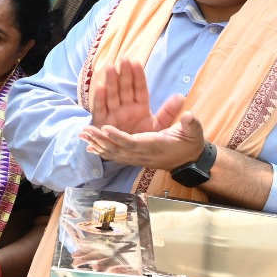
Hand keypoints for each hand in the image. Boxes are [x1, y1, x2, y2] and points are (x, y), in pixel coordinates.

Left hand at [80, 109, 207, 172]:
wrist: (188, 161)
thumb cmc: (190, 143)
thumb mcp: (194, 132)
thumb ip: (191, 124)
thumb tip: (189, 115)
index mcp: (155, 145)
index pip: (133, 143)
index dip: (118, 137)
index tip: (105, 128)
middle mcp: (143, 154)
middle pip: (118, 149)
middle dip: (101, 140)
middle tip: (86, 131)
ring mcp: (137, 158)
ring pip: (114, 154)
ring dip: (97, 144)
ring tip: (82, 135)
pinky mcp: (134, 159)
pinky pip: (115, 156)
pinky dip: (101, 151)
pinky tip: (89, 146)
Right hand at [88, 58, 182, 133]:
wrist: (134, 157)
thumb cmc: (146, 141)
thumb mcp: (159, 126)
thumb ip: (169, 112)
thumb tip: (181, 96)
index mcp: (140, 107)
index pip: (139, 88)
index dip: (137, 76)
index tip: (136, 62)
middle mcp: (126, 108)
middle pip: (124, 88)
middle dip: (123, 73)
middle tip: (123, 59)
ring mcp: (114, 114)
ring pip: (112, 95)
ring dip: (110, 81)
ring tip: (109, 67)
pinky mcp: (103, 122)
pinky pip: (100, 109)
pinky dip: (99, 99)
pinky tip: (100, 87)